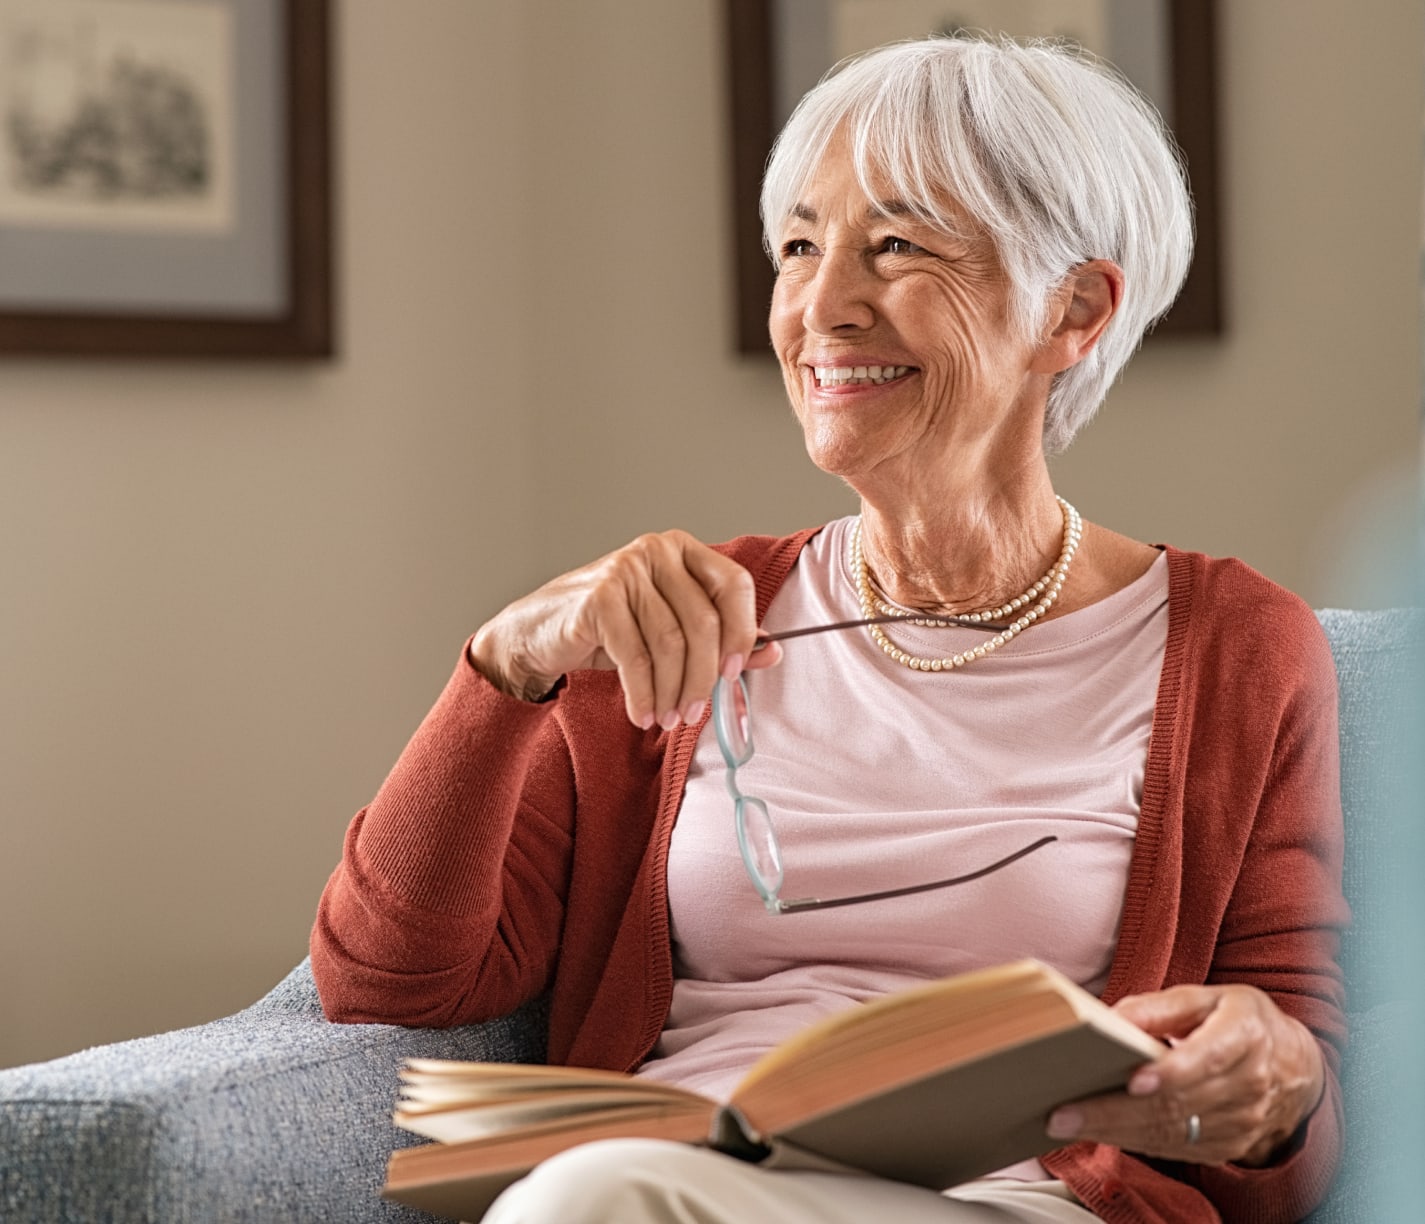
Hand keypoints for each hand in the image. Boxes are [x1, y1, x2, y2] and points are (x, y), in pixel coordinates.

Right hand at [469, 530, 781, 727]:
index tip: (736, 673)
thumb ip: (722, 638)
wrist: (538, 634)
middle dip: (704, 677)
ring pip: (671, 644)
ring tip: (668, 719)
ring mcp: (625, 570)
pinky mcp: (599, 598)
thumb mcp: (670, 632)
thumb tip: (772, 652)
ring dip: (673, 692)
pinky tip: (643, 713)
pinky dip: (644, 693)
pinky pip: (636, 657)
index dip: (743, 631)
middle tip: (696, 713)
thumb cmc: (610, 631)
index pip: (734, 584)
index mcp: (683, 551)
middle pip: (704, 621)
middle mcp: (656, 550)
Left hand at [1046, 984, 1324, 1165]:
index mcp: (1245, 1036)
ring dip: (1115, 1130)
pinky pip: (1174, 1148)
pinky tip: (1097, 1132)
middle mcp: (1248, 1085)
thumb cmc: (1239, 1022)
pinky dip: (1132, 1141)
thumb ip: (1160, 1006)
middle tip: (1065, 1111)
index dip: (1171, 1071)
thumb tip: (1112, 1018)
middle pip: (1176, 1103)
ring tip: (1067, 1122)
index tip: (1133, 1079)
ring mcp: (1240, 1123)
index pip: (1208, 1058)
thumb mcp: (1208, 997)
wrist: (1293, 1068)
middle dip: (1116, 1110)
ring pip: (1170, 1131)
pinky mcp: (1226, 1146)